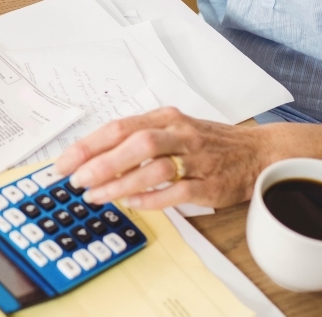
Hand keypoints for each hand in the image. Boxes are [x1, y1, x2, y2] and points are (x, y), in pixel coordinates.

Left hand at [54, 107, 272, 209]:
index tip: (63, 163)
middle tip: (76, 180)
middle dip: (100, 162)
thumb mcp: (172, 130)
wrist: (258, 152)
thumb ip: (137, 139)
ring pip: (154, 167)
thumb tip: (92, 157)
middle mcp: (179, 134)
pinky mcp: (210, 183)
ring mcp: (196, 158)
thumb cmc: (208, 143)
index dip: (88, 145)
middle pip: (135, 143)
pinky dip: (152, 197)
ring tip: (96, 195)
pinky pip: (178, 191)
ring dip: (120, 182)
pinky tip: (132, 203)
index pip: (119, 127)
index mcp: (165, 118)